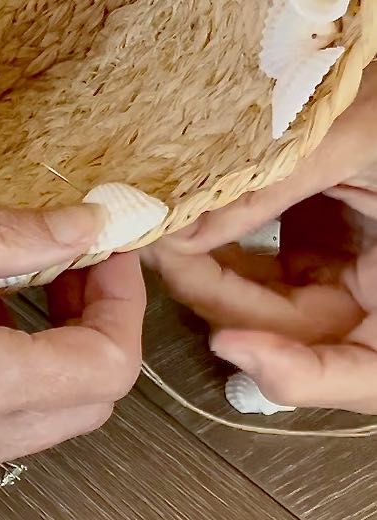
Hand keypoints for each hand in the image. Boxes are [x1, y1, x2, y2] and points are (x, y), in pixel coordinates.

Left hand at [143, 67, 376, 413]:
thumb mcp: (356, 144)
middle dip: (219, 298)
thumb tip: (183, 227)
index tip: (230, 343)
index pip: (357, 375)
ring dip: (208, 272)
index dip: (293, 371)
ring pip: (263, 305)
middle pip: (290, 336)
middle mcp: (371, 305)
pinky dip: (220, 250)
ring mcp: (342, 281)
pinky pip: (260, 272)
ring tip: (166, 232)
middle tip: (163, 253)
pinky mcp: (317, 256)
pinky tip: (188, 223)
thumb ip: (273, 190)